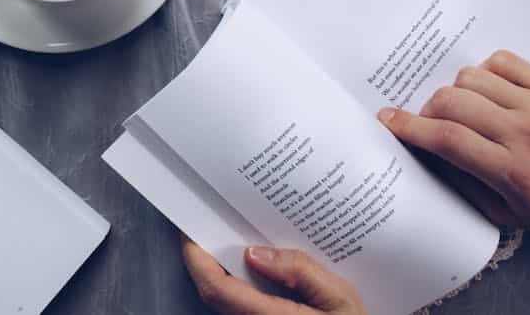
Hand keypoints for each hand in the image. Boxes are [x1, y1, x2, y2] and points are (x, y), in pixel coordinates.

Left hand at [182, 239, 366, 313]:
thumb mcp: (340, 299)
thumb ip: (300, 272)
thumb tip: (256, 253)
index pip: (215, 287)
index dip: (195, 257)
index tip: (189, 230)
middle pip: (212, 291)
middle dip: (203, 257)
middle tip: (206, 225)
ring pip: (222, 299)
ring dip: (218, 269)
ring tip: (227, 238)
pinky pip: (236, 304)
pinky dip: (234, 282)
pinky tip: (248, 265)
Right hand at [378, 50, 529, 229]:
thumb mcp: (510, 214)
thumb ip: (465, 185)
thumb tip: (425, 155)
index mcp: (513, 171)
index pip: (446, 139)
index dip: (408, 127)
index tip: (388, 120)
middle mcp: (525, 132)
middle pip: (451, 102)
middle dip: (427, 110)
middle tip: (429, 123)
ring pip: (471, 78)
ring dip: (457, 92)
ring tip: (464, 110)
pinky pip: (503, 61)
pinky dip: (486, 72)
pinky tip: (489, 91)